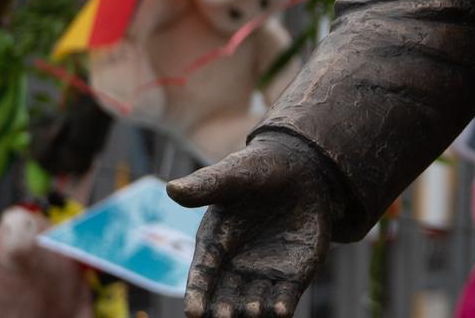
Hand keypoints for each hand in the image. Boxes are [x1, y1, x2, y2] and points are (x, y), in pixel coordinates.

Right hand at [168, 133, 337, 317]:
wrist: (302, 171)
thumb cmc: (258, 171)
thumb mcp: (233, 175)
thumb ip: (207, 186)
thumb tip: (172, 189)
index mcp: (214, 243)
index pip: (202, 274)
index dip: (196, 293)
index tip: (192, 313)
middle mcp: (236, 265)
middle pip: (225, 295)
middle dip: (223, 309)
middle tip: (223, 316)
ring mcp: (264, 272)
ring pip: (254, 301)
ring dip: (253, 311)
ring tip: (253, 313)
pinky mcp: (292, 273)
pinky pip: (286, 296)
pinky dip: (282, 307)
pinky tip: (282, 312)